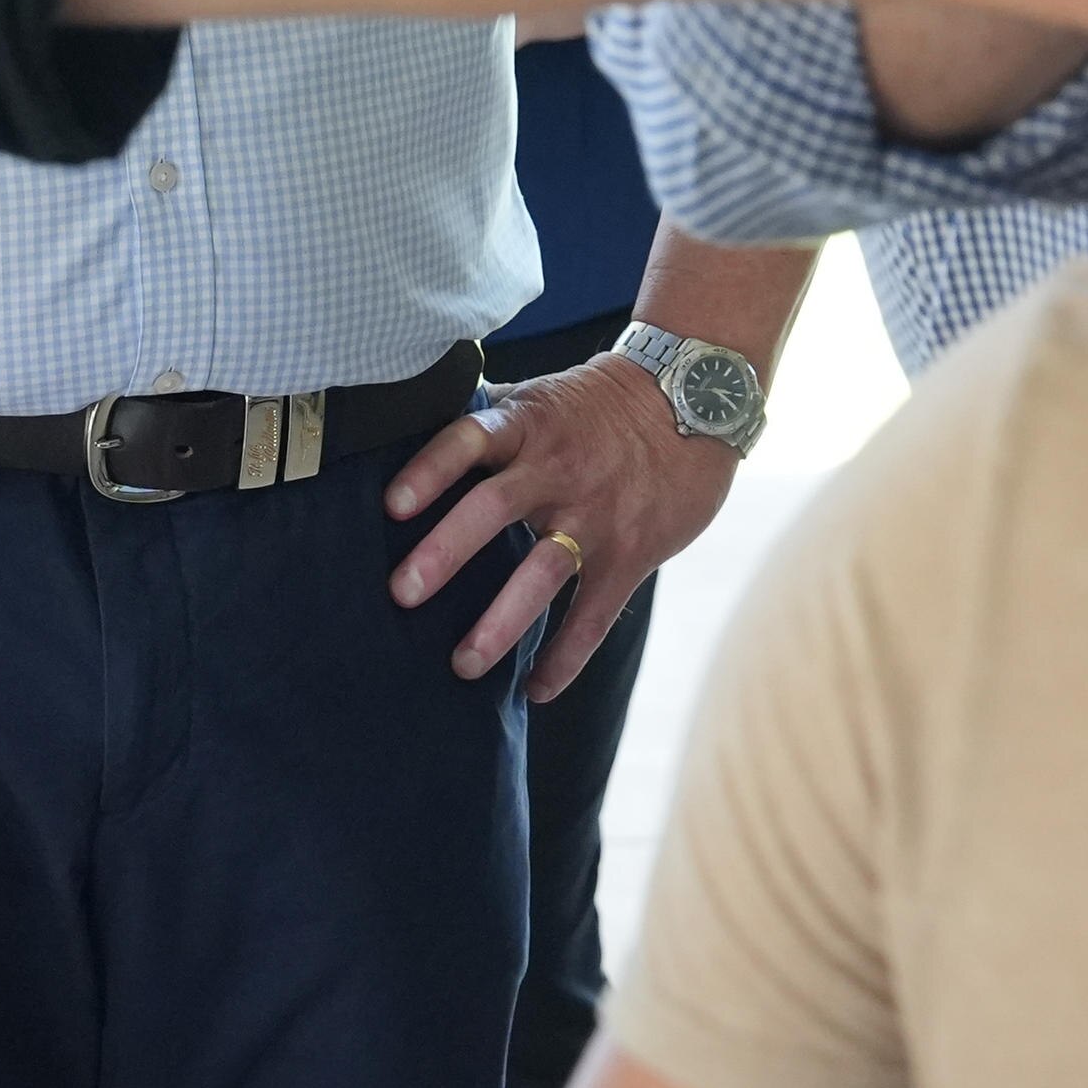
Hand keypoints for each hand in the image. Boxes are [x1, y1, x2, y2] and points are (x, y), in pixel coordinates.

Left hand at [381, 353, 730, 699]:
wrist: (696, 398)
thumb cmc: (600, 402)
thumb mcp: (542, 396)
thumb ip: (488, 420)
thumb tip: (413, 429)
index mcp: (528, 424)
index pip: (469, 440)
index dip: (430, 470)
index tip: (391, 506)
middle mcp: (557, 469)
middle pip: (494, 509)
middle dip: (446, 553)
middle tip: (401, 594)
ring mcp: (596, 515)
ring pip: (543, 572)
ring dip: (501, 622)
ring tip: (463, 665)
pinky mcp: (632, 553)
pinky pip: (594, 614)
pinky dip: (566, 656)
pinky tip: (537, 690)